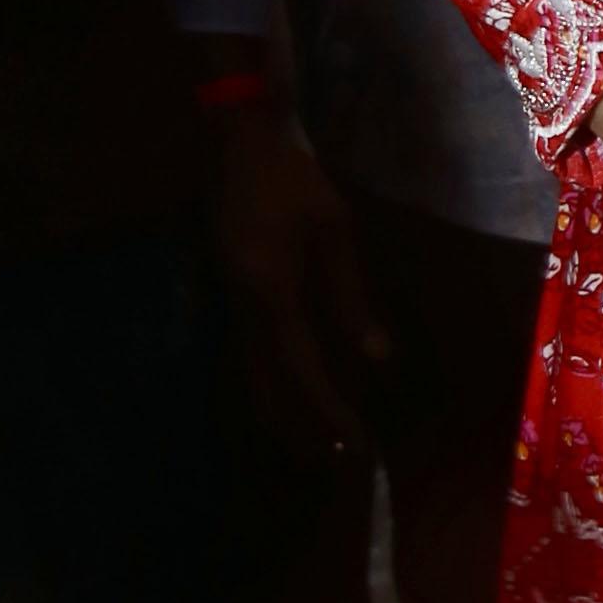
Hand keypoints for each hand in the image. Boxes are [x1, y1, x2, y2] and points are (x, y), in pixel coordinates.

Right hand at [200, 94, 387, 461]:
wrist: (238, 142)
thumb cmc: (293, 179)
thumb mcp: (333, 230)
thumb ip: (351, 296)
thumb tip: (375, 357)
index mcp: (270, 291)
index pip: (302, 368)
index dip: (328, 408)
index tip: (354, 441)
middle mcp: (242, 305)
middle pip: (267, 384)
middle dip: (298, 425)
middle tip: (333, 460)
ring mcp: (228, 299)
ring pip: (252, 372)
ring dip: (281, 410)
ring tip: (313, 441)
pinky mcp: (228, 290)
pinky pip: (247, 350)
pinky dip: (269, 381)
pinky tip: (288, 392)